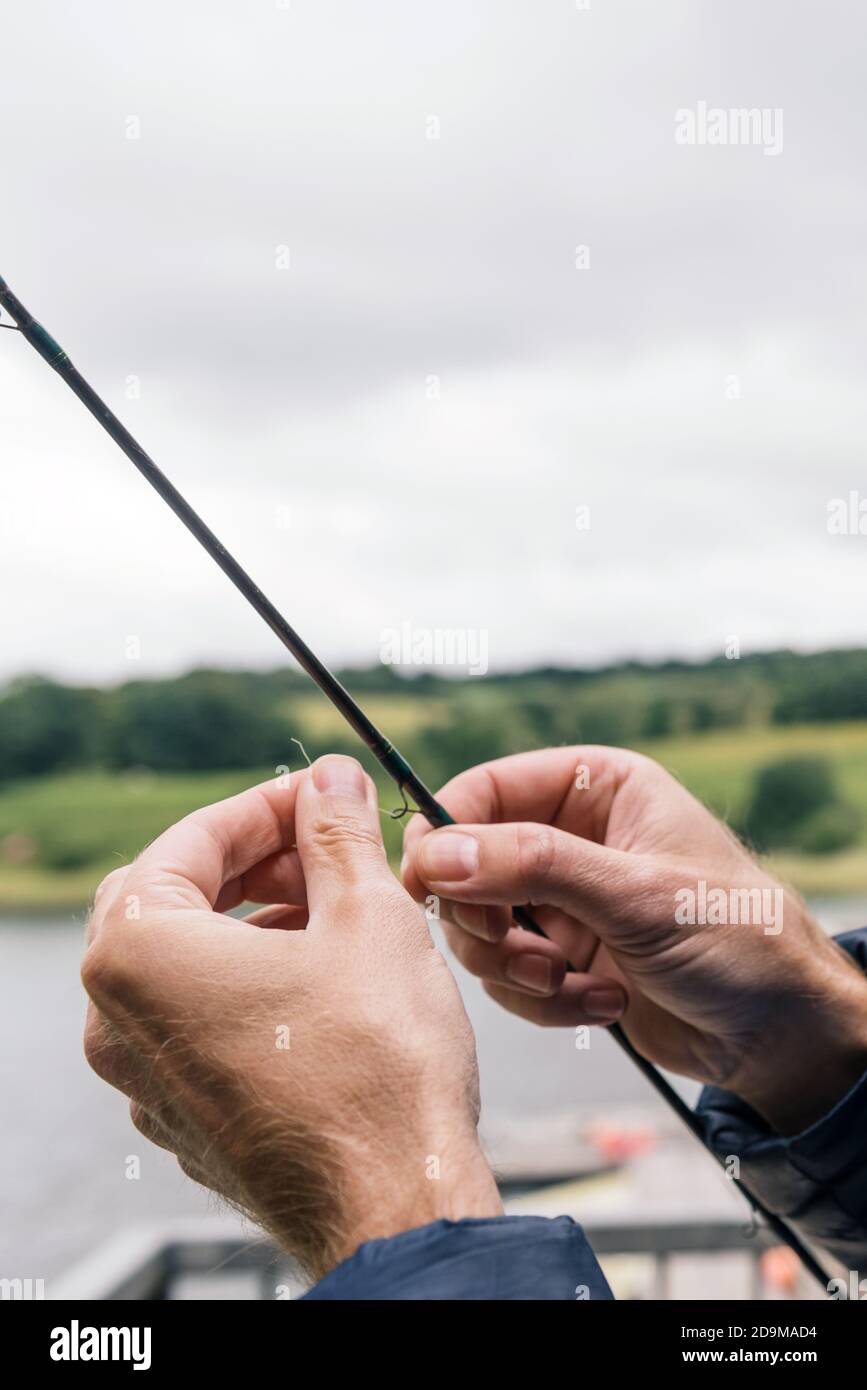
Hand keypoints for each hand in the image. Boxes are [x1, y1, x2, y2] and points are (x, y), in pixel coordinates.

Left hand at [82, 755, 500, 1278]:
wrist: (395, 1209)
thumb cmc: (378, 1065)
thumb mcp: (369, 914)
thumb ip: (337, 831)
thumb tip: (330, 779)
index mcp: (138, 956)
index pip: (189, 841)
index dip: (265, 804)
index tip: (322, 793)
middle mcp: (116, 1020)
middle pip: (173, 898)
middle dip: (252, 861)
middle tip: (325, 845)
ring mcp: (145, 1079)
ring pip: (187, 964)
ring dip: (255, 920)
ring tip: (338, 908)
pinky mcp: (186, 1118)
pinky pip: (200, 1022)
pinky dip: (251, 982)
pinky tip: (323, 978)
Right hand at [401, 747, 866, 1133]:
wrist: (781, 1034)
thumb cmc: (738, 939)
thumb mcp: (636, 895)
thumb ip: (534, 867)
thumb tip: (439, 854)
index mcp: (596, 786)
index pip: (485, 790)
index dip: (446, 835)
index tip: (426, 886)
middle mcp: (572, 836)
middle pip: (467, 864)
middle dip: (485, 919)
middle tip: (513, 948)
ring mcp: (564, 900)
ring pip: (480, 927)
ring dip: (515, 968)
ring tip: (568, 982)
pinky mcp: (563, 957)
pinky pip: (508, 976)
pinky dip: (543, 1000)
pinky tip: (603, 1003)